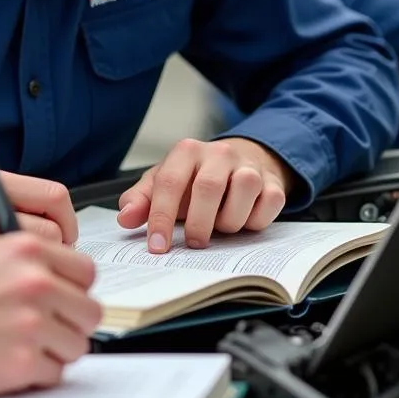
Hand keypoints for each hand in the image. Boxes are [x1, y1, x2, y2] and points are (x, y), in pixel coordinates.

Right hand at [0, 233, 101, 397]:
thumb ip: (16, 250)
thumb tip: (51, 266)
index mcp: (24, 248)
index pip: (84, 268)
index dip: (76, 287)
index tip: (67, 296)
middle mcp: (34, 282)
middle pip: (89, 309)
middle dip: (72, 321)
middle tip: (52, 327)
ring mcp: (31, 324)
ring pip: (76, 344)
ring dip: (57, 349)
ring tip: (27, 346)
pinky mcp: (21, 363)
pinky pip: (54, 373)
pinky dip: (38, 374)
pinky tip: (13, 363)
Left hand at [116, 137, 294, 251]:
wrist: (238, 163)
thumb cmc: (194, 179)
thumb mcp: (163, 184)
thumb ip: (141, 200)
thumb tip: (125, 218)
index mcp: (187, 151)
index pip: (169, 183)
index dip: (161, 217)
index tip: (157, 246)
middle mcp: (219, 153)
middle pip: (208, 187)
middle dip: (198, 223)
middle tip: (193, 242)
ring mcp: (249, 166)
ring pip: (244, 191)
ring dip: (230, 221)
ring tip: (220, 227)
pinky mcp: (273, 182)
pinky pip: (269, 204)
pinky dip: (255, 221)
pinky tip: (243, 222)